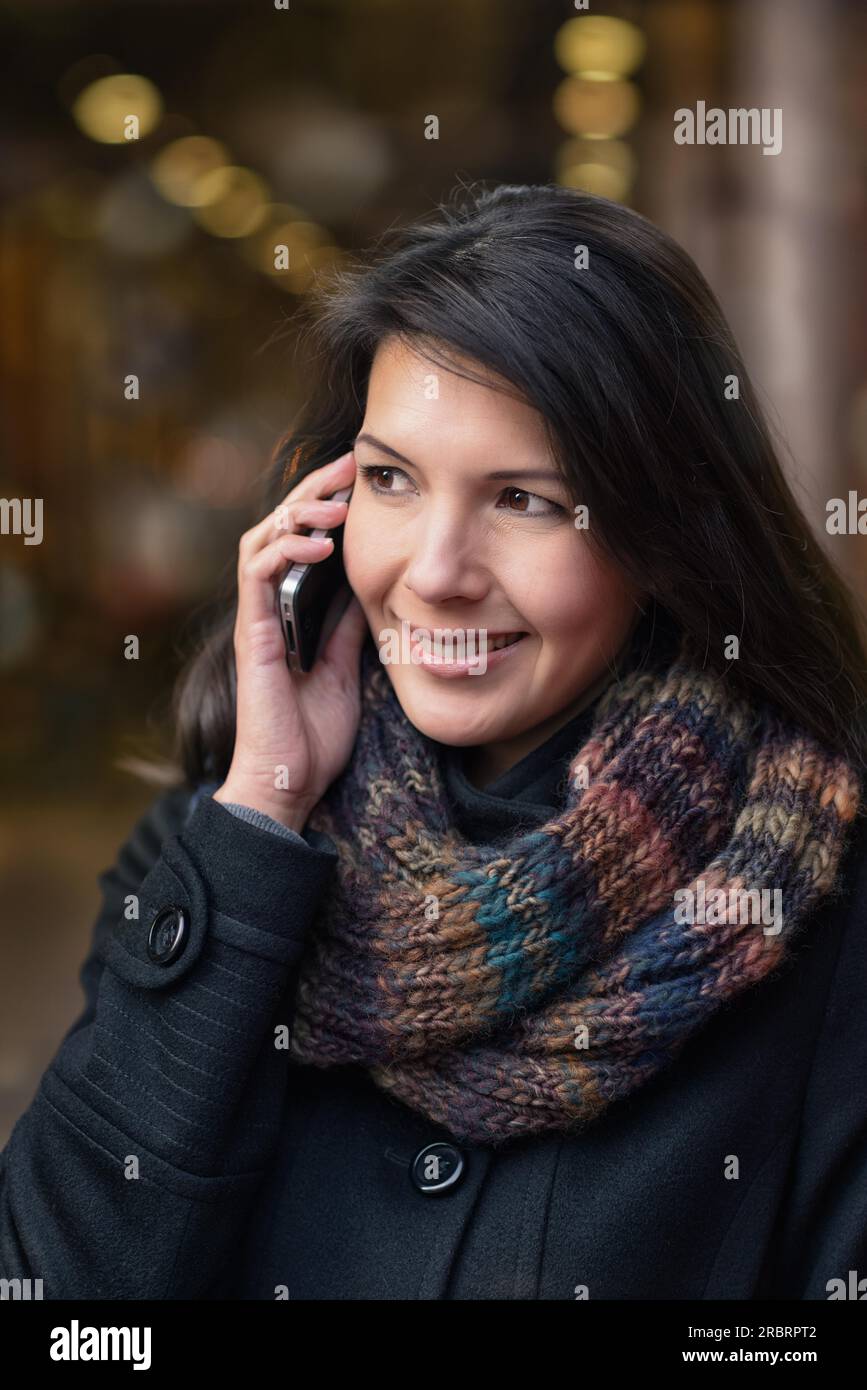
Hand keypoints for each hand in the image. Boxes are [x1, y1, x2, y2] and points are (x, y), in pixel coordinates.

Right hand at [213, 449, 367, 831]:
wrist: (289, 782)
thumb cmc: (314, 735)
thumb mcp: (348, 669)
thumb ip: (350, 627)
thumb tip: (370, 591)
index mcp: (291, 611)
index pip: (302, 541)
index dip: (327, 505)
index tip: (360, 480)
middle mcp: (268, 607)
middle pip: (279, 527)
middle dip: (313, 491)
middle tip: (349, 466)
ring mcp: (257, 618)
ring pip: (261, 538)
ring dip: (299, 513)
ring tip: (337, 502)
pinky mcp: (252, 633)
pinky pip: (257, 574)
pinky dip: (284, 550)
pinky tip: (318, 543)